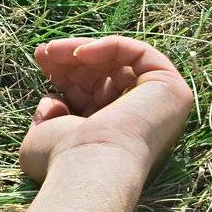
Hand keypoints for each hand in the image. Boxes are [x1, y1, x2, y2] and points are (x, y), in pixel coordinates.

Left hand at [19, 35, 194, 182]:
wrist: (89, 166)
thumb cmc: (60, 160)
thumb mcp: (42, 136)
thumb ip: (48, 116)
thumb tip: (52, 99)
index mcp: (111, 131)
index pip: (91, 90)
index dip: (66, 72)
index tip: (40, 60)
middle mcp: (137, 118)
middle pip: (104, 74)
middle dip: (71, 59)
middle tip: (42, 52)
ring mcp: (157, 104)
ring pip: (119, 61)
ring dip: (82, 49)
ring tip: (52, 51)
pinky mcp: (171, 88)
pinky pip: (140, 53)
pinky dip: (108, 46)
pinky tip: (79, 54)